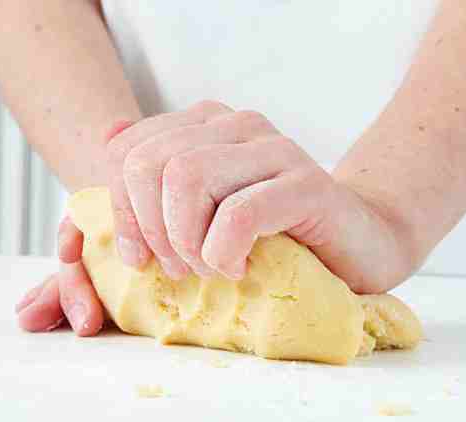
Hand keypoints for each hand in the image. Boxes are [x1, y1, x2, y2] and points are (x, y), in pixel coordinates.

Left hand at [16, 100, 413, 334]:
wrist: (357, 244)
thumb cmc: (275, 233)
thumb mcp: (205, 208)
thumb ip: (155, 176)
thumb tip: (108, 136)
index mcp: (208, 125)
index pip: (127, 151)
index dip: (121, 210)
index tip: (139, 255)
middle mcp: (239, 125)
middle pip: (150, 163)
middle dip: (149, 229)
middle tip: (177, 269)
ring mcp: (275, 150)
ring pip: (188, 178)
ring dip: (186, 242)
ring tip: (210, 269)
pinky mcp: (307, 184)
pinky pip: (238, 213)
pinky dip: (224, 251)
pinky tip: (239, 268)